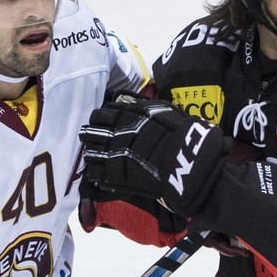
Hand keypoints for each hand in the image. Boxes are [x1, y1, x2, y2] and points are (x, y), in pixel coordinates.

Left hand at [79, 97, 227, 216]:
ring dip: (91, 153)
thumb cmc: (179, 132)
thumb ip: (140, 106)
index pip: (100, 114)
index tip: (100, 123)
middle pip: (91, 132)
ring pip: (90, 153)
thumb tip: (124, 101)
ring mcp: (114, 155)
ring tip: (93, 156)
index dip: (99, 119)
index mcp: (125, 116)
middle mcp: (115, 133)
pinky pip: (96, 174)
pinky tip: (98, 174)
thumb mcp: (161, 109)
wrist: (187, 159)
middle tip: (91, 138)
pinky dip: (95, 173)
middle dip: (89, 134)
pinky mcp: (117, 176)